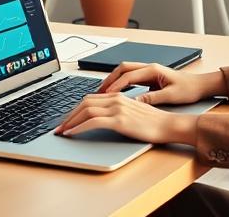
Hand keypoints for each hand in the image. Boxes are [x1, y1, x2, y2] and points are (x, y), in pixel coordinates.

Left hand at [54, 92, 198, 144]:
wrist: (169, 125)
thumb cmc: (153, 122)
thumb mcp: (133, 112)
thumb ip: (118, 111)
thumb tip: (103, 118)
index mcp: (118, 96)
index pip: (90, 98)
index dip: (75, 109)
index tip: (66, 119)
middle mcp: (116, 98)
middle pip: (84, 102)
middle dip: (68, 115)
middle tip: (59, 127)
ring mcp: (117, 108)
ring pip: (85, 110)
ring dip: (70, 121)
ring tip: (62, 131)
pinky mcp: (120, 120)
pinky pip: (92, 122)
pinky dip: (79, 127)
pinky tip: (72, 134)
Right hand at [97, 61, 224, 105]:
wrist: (200, 85)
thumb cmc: (188, 89)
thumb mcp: (171, 96)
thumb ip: (152, 97)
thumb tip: (134, 101)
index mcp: (154, 70)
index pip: (128, 76)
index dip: (115, 86)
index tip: (106, 96)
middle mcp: (149, 67)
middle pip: (122, 69)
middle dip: (109, 80)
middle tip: (98, 92)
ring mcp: (149, 70)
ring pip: (125, 71)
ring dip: (113, 80)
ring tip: (103, 93)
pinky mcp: (149, 76)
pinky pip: (130, 77)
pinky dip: (120, 83)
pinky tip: (115, 93)